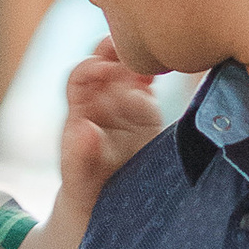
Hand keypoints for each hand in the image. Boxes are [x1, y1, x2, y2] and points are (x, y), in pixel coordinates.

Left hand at [61, 40, 165, 207]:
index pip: (81, 73)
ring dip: (140, 55)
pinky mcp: (147, 106)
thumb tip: (84, 129)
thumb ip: (80, 154)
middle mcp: (101, 97)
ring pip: (129, 63)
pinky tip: (168, 67)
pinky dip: (158, 67)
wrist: (107, 202)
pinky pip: (150, 78)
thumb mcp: (80, 176)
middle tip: (136, 48)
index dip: (93, 66)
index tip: (108, 71)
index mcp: (80, 108)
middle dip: (118, 47)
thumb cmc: (87, 187)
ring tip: (156, 57)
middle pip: (106, 58)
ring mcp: (125, 99)